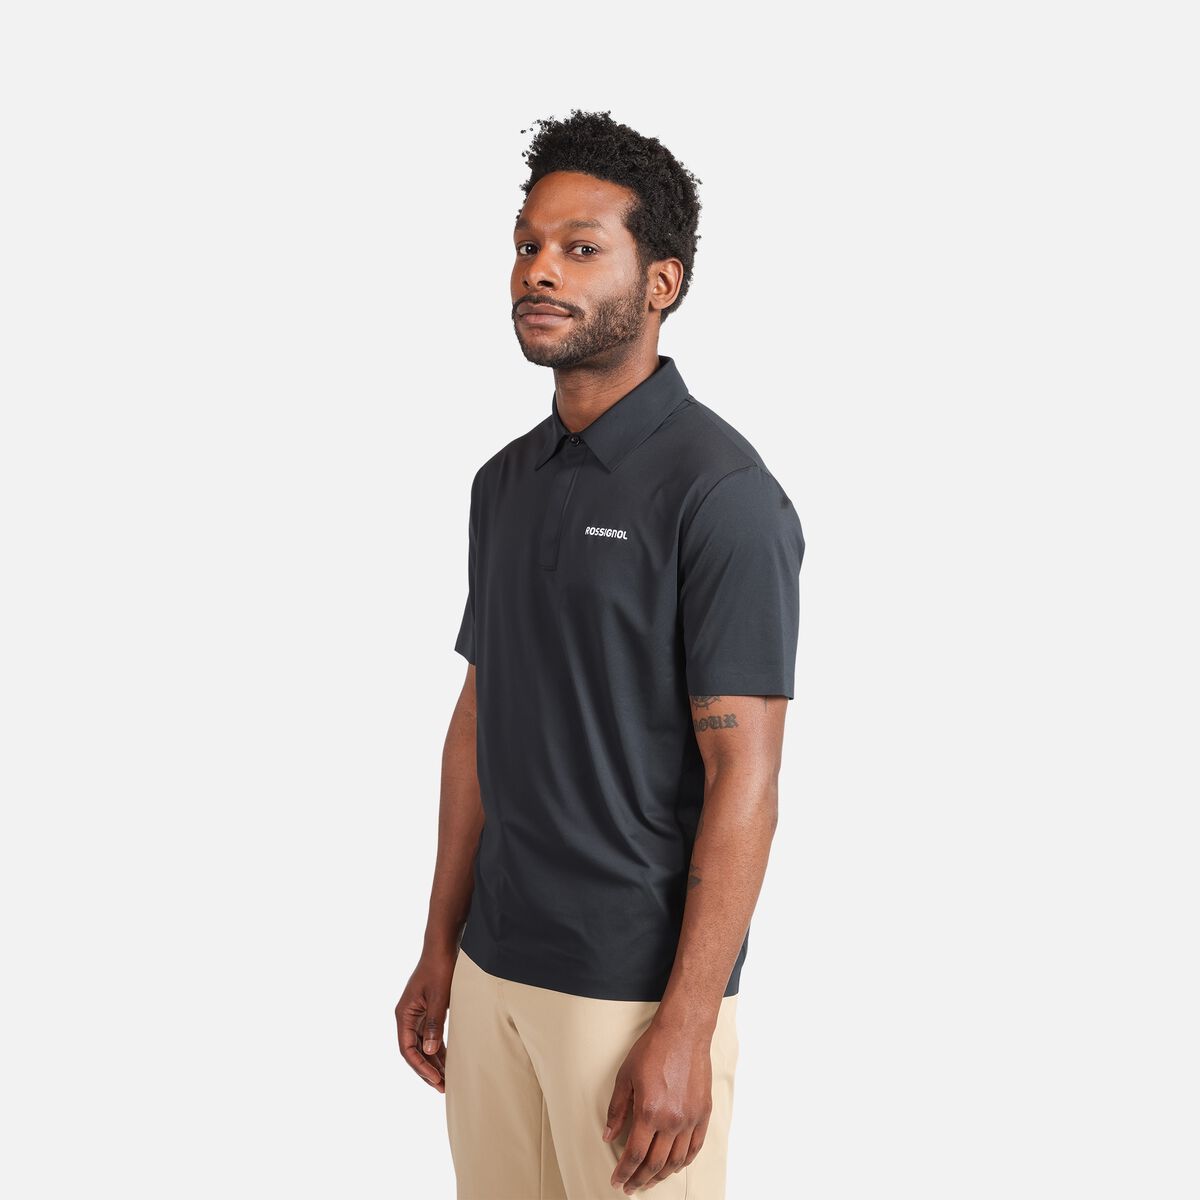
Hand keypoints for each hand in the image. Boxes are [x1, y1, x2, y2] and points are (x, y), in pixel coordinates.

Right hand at [395, 948, 455, 1093]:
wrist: (442, 947)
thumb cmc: (439, 969)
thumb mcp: (437, 998)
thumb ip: (433, 1024)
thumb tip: (430, 1052)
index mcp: (404, 1014)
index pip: (407, 1049)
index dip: (420, 1067)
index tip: (435, 1080)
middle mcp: (407, 1017)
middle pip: (414, 1051)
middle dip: (427, 1070)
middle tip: (443, 1088)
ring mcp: (416, 1014)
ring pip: (422, 1046)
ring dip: (433, 1062)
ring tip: (447, 1080)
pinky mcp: (427, 1011)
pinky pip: (429, 1036)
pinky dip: (438, 1049)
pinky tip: (448, 1061)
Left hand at [603, 1016, 713, 1193]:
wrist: (683, 1032)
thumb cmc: (652, 1050)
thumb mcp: (625, 1077)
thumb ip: (617, 1110)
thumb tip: (608, 1136)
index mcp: (649, 1112)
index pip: (634, 1155)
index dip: (624, 1172)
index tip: (617, 1181)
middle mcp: (671, 1120)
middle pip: (655, 1163)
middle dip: (640, 1180)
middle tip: (631, 1187)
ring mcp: (690, 1118)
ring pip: (677, 1161)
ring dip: (661, 1175)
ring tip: (650, 1180)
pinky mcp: (703, 1113)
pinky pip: (695, 1147)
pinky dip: (684, 1162)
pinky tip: (674, 1166)